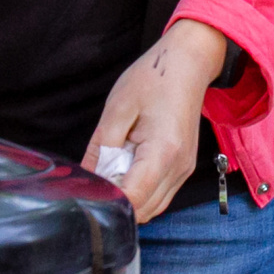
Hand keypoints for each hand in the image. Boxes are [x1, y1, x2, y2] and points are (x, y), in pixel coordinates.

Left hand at [83, 18, 229, 221]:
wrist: (188, 63)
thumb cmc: (154, 79)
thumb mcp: (118, 107)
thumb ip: (100, 148)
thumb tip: (85, 178)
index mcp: (163, 150)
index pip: (133, 197)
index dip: (107, 200)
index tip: (89, 189)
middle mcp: (179, 167)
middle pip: (143, 210)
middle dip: (116, 202)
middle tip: (98, 177)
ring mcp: (184, 169)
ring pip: (152, 208)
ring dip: (129, 199)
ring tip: (114, 171)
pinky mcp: (184, 168)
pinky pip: (160, 196)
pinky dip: (141, 192)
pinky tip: (128, 170)